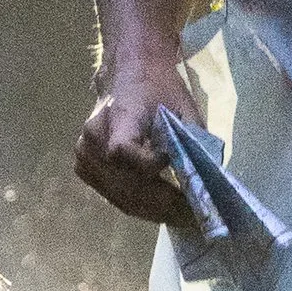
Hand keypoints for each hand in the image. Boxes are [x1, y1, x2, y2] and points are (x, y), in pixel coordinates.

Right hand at [75, 61, 200, 226]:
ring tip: (182, 218)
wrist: (130, 73)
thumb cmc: (160, 88)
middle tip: (194, 217)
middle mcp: (93, 137)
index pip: (122, 151)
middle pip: (126, 184)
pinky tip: (162, 210)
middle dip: (164, 204)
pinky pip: (114, 197)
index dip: (148, 166)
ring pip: (121, 197)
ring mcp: (84, 156)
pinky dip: (140, 206)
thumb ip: (191, 141)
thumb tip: (207, 179)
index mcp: (117, 116)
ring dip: (154, 211)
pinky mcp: (84, 168)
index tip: (174, 166)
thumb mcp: (183, 108)